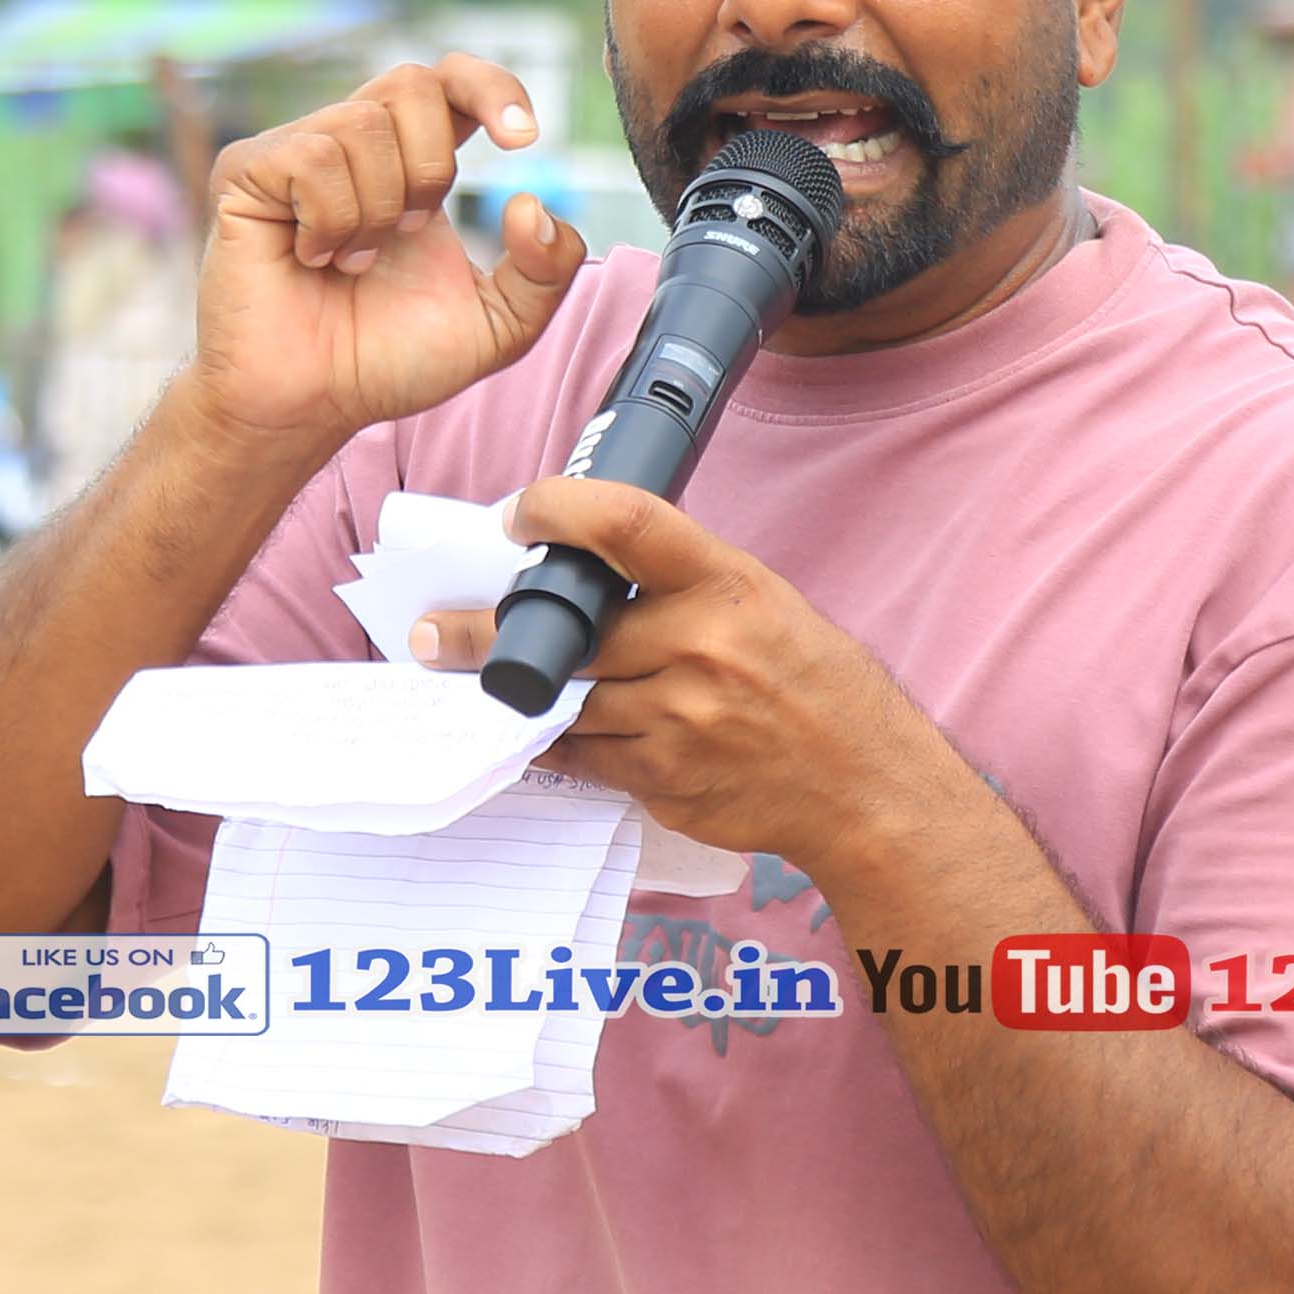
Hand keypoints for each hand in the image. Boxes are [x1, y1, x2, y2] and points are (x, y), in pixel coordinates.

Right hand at [184, 57, 588, 459]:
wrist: (308, 404)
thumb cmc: (385, 362)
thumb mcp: (496, 327)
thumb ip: (543, 273)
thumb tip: (532, 203)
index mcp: (412, 162)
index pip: (453, 81)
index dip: (492, 88)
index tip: (522, 140)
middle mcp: (354, 143)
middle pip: (413, 84)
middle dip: (429, 169)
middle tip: (406, 236)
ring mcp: (295, 149)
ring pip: (363, 125)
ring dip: (376, 212)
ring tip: (351, 263)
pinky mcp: (246, 170)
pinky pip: (312, 158)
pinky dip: (329, 221)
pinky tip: (310, 257)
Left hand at [411, 477, 940, 873]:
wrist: (863, 786)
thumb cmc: (813, 684)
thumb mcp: (764, 603)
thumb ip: (681, 586)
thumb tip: (580, 574)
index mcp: (727, 583)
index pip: (626, 523)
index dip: (556, 508)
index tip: (514, 515)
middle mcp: (700, 644)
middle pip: (564, 631)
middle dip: (484, 634)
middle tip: (430, 634)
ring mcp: (679, 717)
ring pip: (566, 701)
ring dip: (524, 698)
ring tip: (493, 688)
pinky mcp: (664, 776)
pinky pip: (585, 756)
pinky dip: (565, 744)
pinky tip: (557, 733)